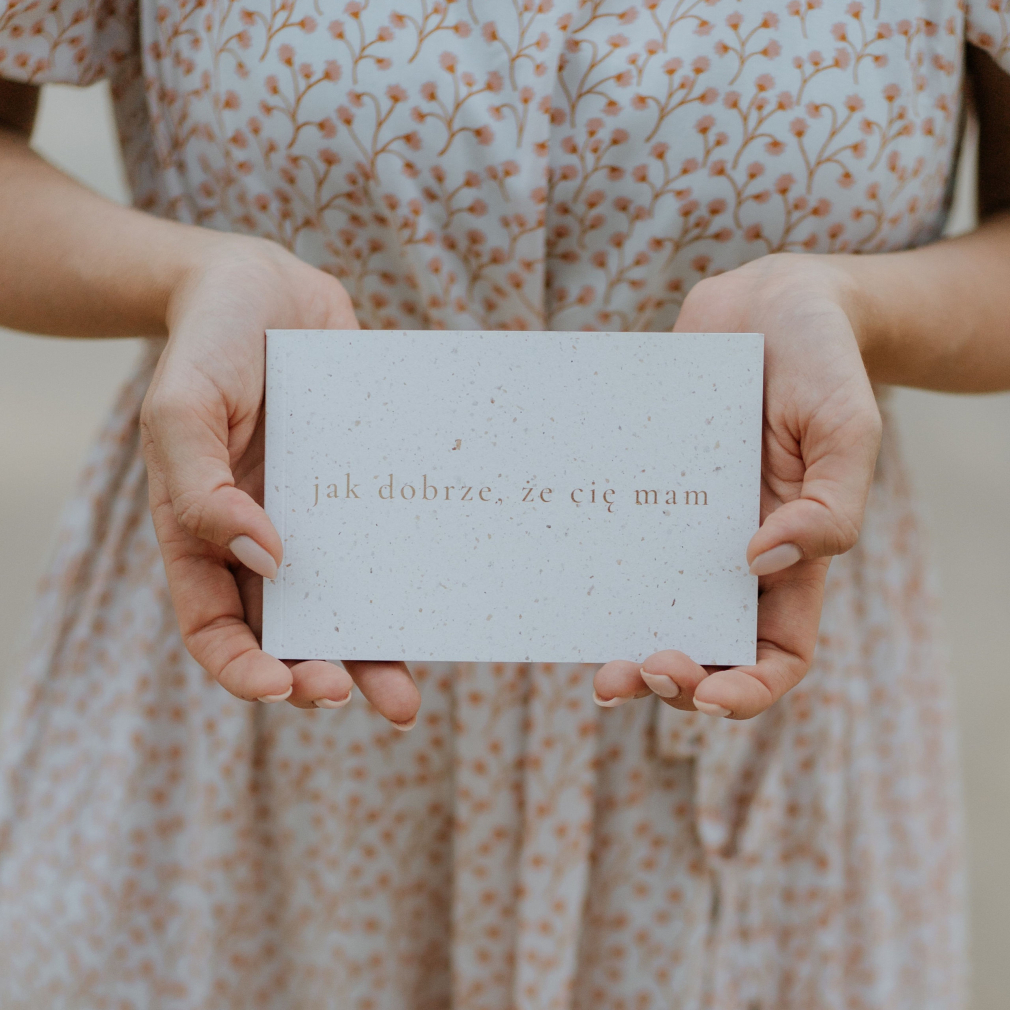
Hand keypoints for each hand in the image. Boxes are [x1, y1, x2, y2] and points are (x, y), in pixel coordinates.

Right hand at [140, 234, 420, 726]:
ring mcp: (325, 517)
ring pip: (355, 602)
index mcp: (208, 537)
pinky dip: (418, 574)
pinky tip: (451, 598)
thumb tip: (268, 557)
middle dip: (327, 675)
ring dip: (380, 651)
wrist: (266, 284)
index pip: (217, 629)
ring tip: (411, 699)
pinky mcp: (370, 487)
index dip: (244, 671)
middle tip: (366, 698)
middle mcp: (269, 539)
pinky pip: (396, 539)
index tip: (285, 689)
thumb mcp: (181, 409)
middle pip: (295, 633)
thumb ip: (202, 487)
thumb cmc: (208, 344)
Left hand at [594, 253, 881, 719]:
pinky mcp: (641, 486)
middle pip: (702, 648)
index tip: (706, 698)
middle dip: (669, 680)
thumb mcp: (847, 431)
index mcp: (791, 558)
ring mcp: (680, 524)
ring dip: (619, 643)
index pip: (775, 655)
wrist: (769, 302)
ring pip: (646, 606)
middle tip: (630, 672)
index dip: (745, 693)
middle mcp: (730, 553)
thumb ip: (828, 508)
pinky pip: (610, 538)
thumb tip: (760, 564)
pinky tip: (556, 571)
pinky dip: (587, 568)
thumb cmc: (822, 364)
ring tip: (591, 663)